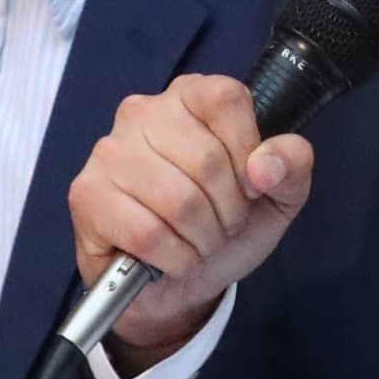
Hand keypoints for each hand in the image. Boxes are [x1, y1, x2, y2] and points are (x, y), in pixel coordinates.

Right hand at [66, 74, 314, 363]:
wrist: (183, 283)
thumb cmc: (226, 224)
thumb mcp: (279, 195)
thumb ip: (292, 165)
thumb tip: (265, 164)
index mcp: (191, 95)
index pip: (227, 99)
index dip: (247, 153)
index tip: (249, 186)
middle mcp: (143, 112)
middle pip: (206, 159)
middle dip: (228, 210)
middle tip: (220, 225)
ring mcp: (109, 152)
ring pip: (178, 201)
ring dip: (201, 239)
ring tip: (196, 241)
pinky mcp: (86, 195)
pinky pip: (146, 233)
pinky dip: (173, 258)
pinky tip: (170, 258)